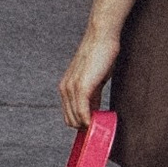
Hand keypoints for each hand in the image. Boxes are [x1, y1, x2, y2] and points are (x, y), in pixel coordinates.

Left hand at [60, 0, 143, 126]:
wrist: (101, 37)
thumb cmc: (100, 56)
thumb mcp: (94, 80)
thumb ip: (92, 97)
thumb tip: (93, 114)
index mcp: (66, 88)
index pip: (69, 116)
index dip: (82, 124)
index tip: (94, 128)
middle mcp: (65, 89)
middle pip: (71, 121)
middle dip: (85, 127)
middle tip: (101, 128)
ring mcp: (71, 89)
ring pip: (76, 119)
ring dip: (89, 125)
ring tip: (103, 125)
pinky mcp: (81, 87)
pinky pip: (82, 112)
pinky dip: (90, 120)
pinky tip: (100, 121)